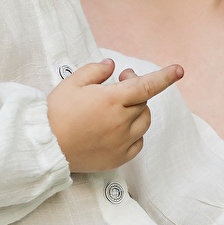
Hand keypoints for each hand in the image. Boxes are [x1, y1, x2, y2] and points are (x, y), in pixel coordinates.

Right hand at [47, 60, 181, 171]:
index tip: (179, 70)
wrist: (44, 147)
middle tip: (119, 83)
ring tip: (118, 107)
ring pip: (144, 122)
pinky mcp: (118, 158)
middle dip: (135, 90)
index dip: (165, 77)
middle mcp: (120, 122)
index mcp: (111, 100)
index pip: (146, 86)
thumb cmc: (55, 113)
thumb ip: (95, 71)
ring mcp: (121, 142)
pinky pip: (138, 142)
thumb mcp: (71, 84)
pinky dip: (134, 133)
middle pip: (143, 102)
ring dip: (137, 111)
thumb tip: (112, 66)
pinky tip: (118, 128)